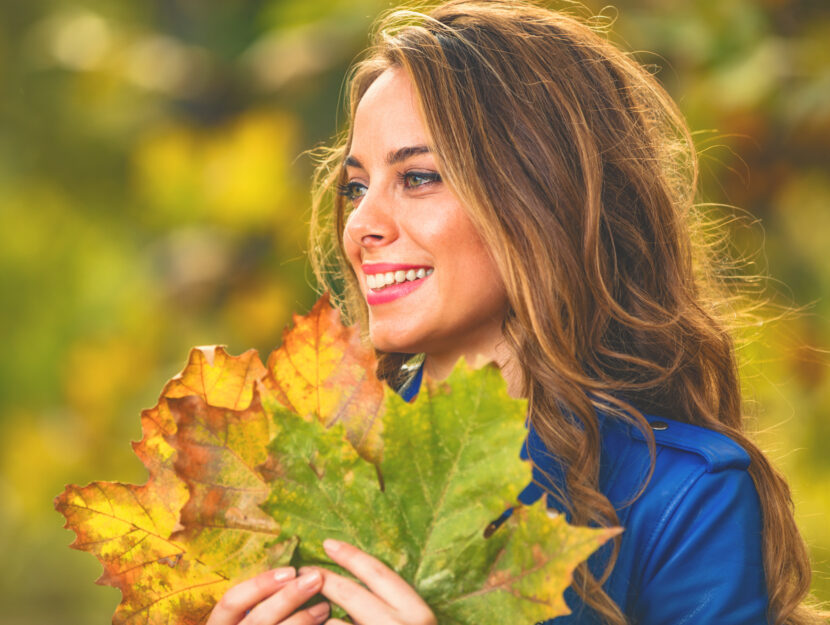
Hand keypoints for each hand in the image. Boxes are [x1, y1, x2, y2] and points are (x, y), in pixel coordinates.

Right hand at [206, 566, 329, 624]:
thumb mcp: (242, 619)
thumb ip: (259, 602)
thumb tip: (292, 573)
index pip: (232, 601)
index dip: (260, 584)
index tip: (290, 570)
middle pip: (258, 619)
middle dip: (289, 597)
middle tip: (317, 578)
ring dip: (303, 619)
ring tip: (325, 605)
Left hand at [300, 539, 435, 624]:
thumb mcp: (415, 623)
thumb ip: (395, 605)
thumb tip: (357, 584)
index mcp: (419, 613)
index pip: (379, 573)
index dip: (351, 556)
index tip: (328, 544)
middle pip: (352, 594)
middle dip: (324, 579)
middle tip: (302, 570)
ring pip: (335, 623)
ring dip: (320, 617)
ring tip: (311, 611)